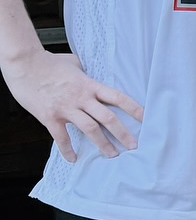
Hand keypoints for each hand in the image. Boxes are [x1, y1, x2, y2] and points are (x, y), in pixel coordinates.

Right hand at [2, 47, 142, 160]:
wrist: (24, 64)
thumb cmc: (48, 62)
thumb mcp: (73, 62)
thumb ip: (84, 71)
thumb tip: (89, 71)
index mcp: (89, 84)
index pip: (117, 97)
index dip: (134, 108)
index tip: (146, 118)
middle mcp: (81, 97)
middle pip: (108, 117)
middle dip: (123, 133)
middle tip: (134, 145)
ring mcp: (66, 108)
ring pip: (90, 129)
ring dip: (103, 144)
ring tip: (112, 155)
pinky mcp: (50, 116)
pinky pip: (61, 137)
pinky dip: (67, 150)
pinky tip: (73, 158)